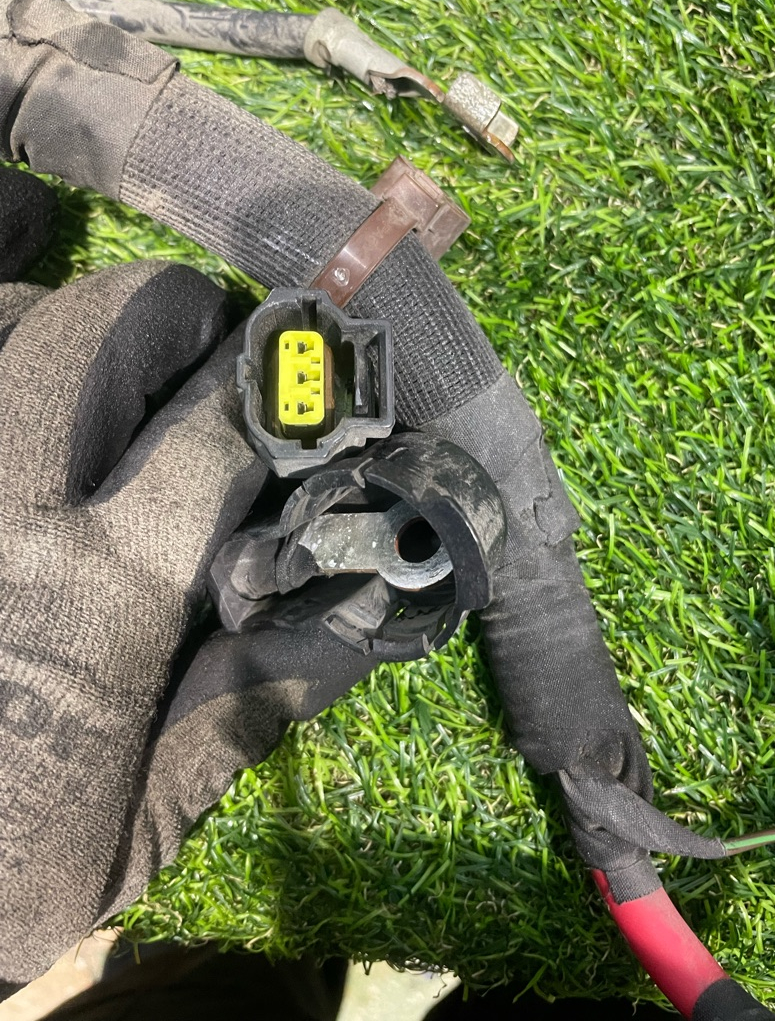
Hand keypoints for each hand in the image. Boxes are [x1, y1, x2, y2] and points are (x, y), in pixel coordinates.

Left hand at [0, 168, 378, 995]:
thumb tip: (368, 613)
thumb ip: (254, 703)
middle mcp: (3, 502)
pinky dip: (4, 345)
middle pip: (109, 320)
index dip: (280, 390)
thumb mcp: (134, 828)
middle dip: (180, 318)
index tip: (303, 382)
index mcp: (96, 591)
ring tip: (98, 394)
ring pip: (12, 314)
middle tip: (200, 364)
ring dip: (72, 331)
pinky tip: (21, 407)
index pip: (221, 427)